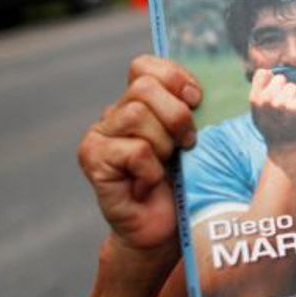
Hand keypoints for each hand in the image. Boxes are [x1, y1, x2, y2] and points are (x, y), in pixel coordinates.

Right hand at [76, 55, 200, 252]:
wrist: (163, 231)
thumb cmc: (181, 183)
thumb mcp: (192, 138)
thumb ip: (190, 109)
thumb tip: (202, 88)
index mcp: (137, 101)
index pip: (145, 65)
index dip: (174, 77)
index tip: (197, 100)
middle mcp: (113, 114)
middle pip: (144, 87)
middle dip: (176, 115)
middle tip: (188, 142)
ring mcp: (99, 136)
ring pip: (138, 115)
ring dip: (164, 144)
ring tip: (165, 166)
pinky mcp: (93, 160)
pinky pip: (135, 150)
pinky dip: (152, 170)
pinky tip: (148, 185)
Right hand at [248, 68, 295, 147]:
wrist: (285, 148)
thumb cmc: (271, 128)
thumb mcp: (257, 112)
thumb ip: (259, 92)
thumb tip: (266, 71)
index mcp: (255, 98)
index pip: (263, 73)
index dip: (271, 80)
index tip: (274, 90)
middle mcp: (266, 99)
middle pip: (280, 78)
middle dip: (284, 88)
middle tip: (283, 104)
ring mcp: (282, 103)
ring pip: (292, 86)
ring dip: (293, 96)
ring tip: (290, 110)